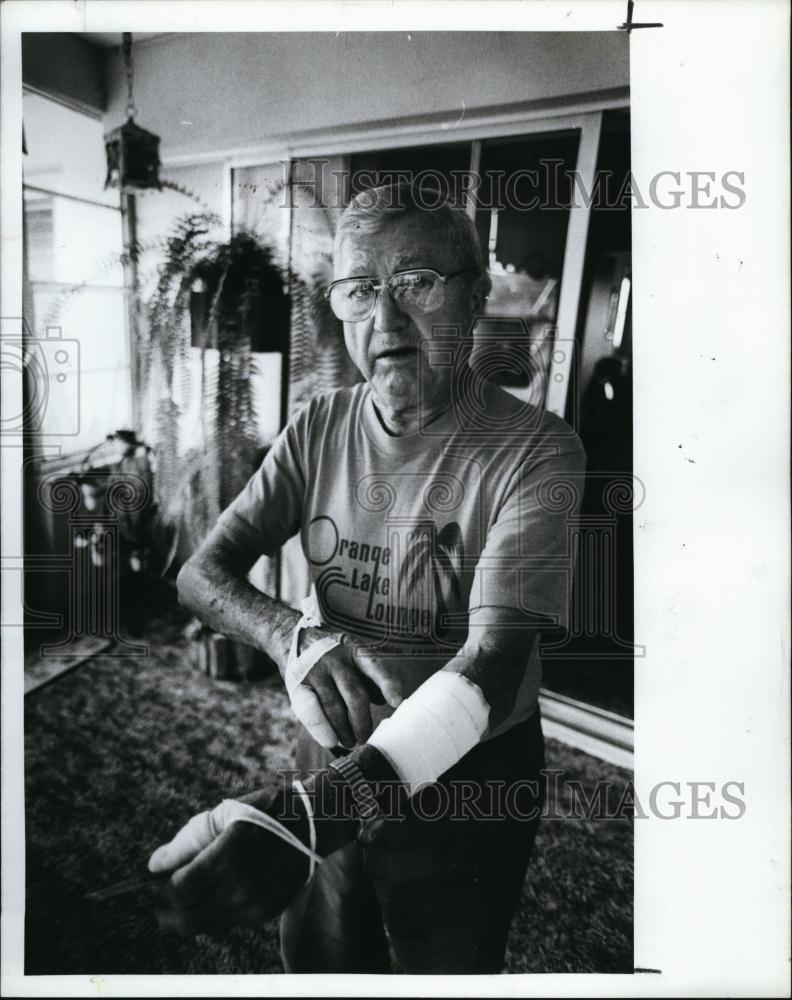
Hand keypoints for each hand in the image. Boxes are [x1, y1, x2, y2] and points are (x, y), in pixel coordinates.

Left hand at [149, 791, 309, 937]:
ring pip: (207, 926)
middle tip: (157, 901)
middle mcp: (243, 887)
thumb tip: (154, 866)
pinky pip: (228, 923)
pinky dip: (213, 914)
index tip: (155, 881)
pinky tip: (210, 897)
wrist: (312, 822)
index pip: (180, 890)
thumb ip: (186, 841)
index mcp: (230, 856)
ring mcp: (257, 904)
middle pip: (189, 919)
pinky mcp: (267, 912)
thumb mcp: (223, 813)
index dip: (161, 889)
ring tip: (181, 901)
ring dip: (188, 916)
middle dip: (167, 912)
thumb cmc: (263, 811)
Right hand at [290, 631, 404, 748]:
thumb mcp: (351, 655)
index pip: (374, 667)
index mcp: (354, 648)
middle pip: (354, 694)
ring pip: (334, 707)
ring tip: (350, 742)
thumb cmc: (331, 655)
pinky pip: (311, 711)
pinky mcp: (297, 684)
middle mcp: (334, 658)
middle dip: (362, 721)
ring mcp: (314, 670)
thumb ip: (367, 676)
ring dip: (344, 730)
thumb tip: (384, 701)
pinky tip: (330, 741)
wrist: (293, 637)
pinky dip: (322, 729)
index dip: (387, 683)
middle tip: (365, 737)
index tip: (397, 702)